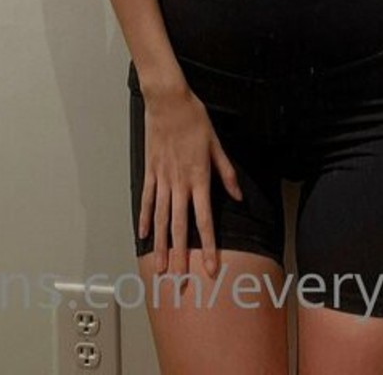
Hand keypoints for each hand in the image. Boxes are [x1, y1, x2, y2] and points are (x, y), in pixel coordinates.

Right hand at [137, 82, 243, 280]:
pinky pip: (147, 199)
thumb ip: (227, 173)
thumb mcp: (217, 144)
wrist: (168, 100)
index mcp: (199, 178)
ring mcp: (162, 178)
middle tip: (180, 281)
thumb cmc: (194, 119)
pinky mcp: (150, 170)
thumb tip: (238, 197)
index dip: (209, 247)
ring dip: (162, 245)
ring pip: (162, 218)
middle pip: (181, 226)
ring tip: (161, 267)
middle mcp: (179, 183)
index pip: (205, 220)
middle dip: (182, 256)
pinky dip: (146, 218)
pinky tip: (144, 235)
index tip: (210, 268)